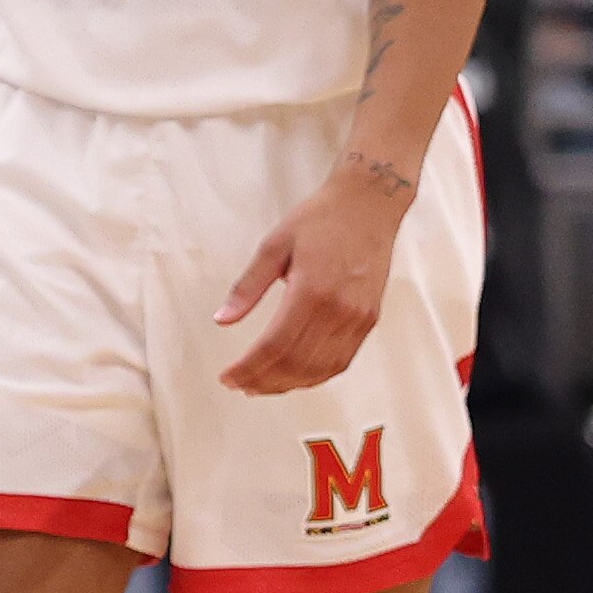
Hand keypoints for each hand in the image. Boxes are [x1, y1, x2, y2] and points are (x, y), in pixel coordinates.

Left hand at [217, 159, 410, 395]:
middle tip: (238, 385)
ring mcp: (359, 318)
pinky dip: (316, 376)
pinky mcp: (370, 319)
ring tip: (260, 386)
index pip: (275, 345)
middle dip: (264, 381)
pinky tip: (294, 377)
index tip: (226, 377)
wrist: (369, 206)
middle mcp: (340, 310)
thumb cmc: (319, 220)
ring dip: (289, 384)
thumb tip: (222, 320)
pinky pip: (342, 360)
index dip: (249, 367)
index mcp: (312, 290)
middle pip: (297, 363)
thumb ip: (247, 287)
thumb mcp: (273, 245)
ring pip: (321, 368)